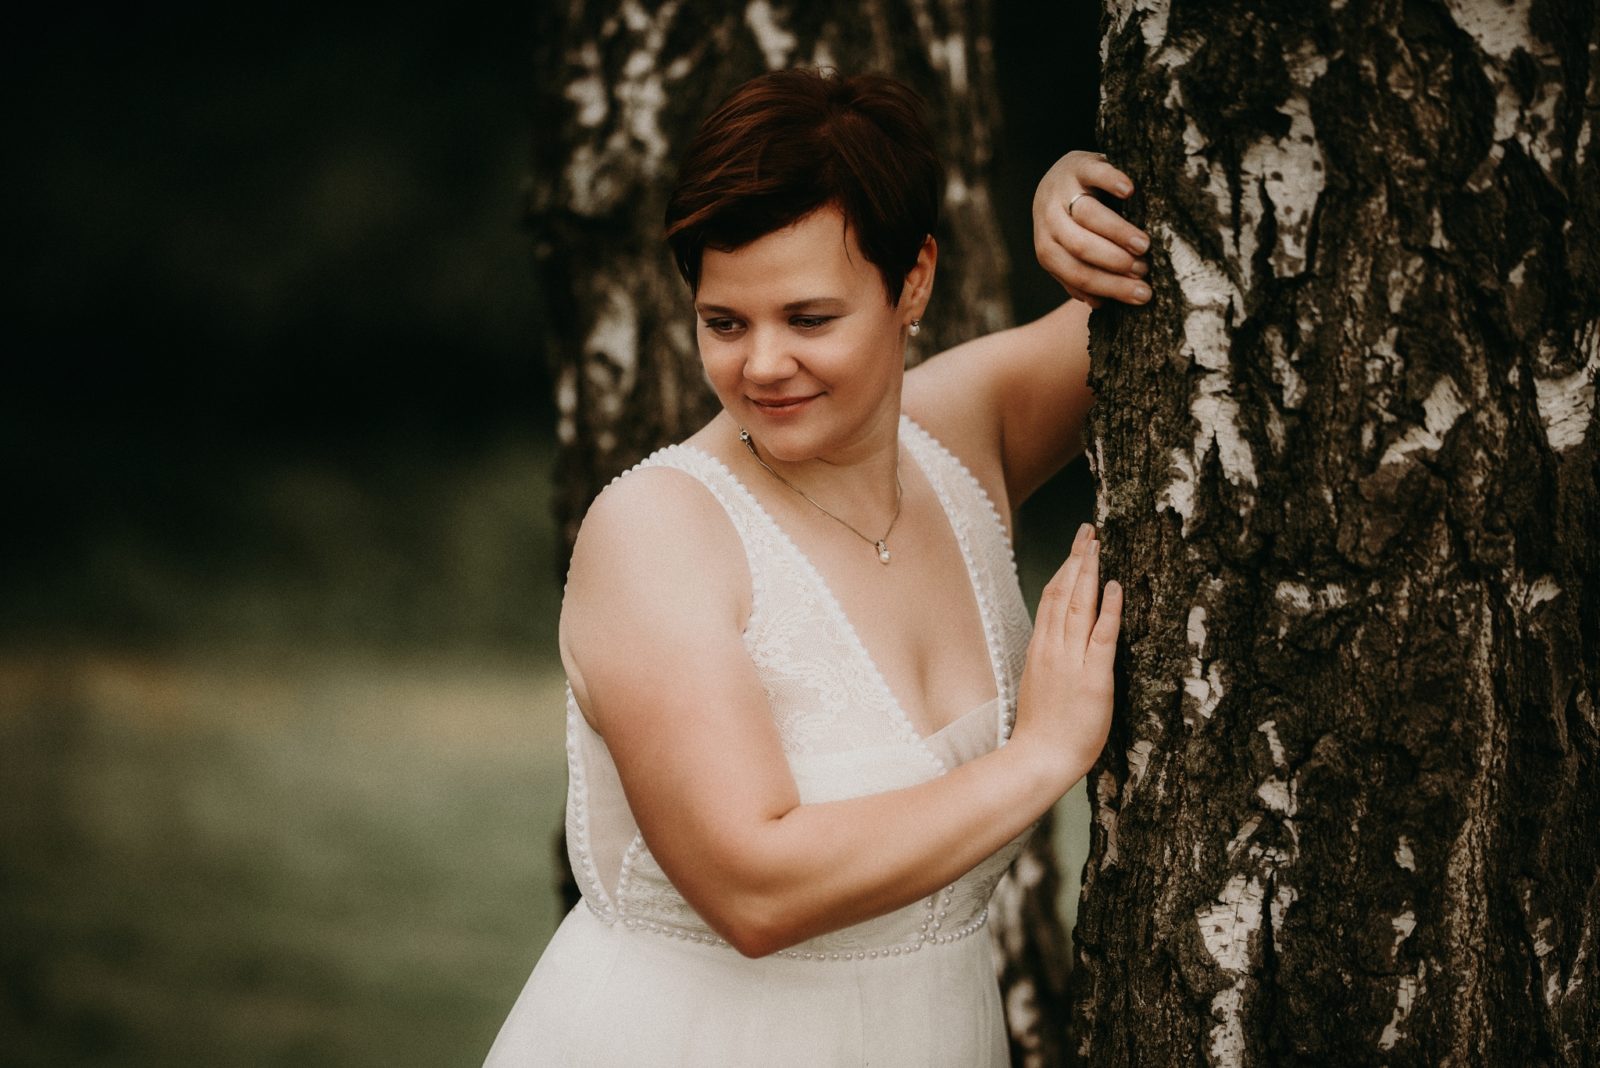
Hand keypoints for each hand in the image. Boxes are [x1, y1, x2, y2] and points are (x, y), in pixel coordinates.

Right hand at [1012, 523, 1122, 791]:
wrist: (1040, 758)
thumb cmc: (1043, 731)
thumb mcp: (1039, 686)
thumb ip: (1049, 661)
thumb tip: (1058, 644)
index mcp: (1040, 649)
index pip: (1051, 599)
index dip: (1065, 570)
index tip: (1076, 549)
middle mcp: (1052, 648)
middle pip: (1063, 593)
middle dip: (1077, 559)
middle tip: (1088, 531)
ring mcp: (1071, 661)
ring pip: (1078, 605)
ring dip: (1089, 572)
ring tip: (1098, 544)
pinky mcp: (1093, 677)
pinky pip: (1101, 636)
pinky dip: (1108, 609)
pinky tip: (1114, 586)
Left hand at [1032, 151, 1150, 307]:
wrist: (1062, 176)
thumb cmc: (1074, 224)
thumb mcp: (1069, 250)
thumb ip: (1079, 275)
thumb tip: (1100, 303)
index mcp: (1047, 247)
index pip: (1076, 273)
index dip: (1109, 286)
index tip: (1141, 294)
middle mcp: (1048, 220)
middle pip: (1079, 246)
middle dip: (1113, 262)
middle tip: (1144, 270)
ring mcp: (1061, 191)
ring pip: (1087, 214)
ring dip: (1117, 232)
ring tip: (1144, 245)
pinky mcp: (1077, 164)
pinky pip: (1094, 174)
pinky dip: (1111, 182)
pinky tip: (1130, 192)